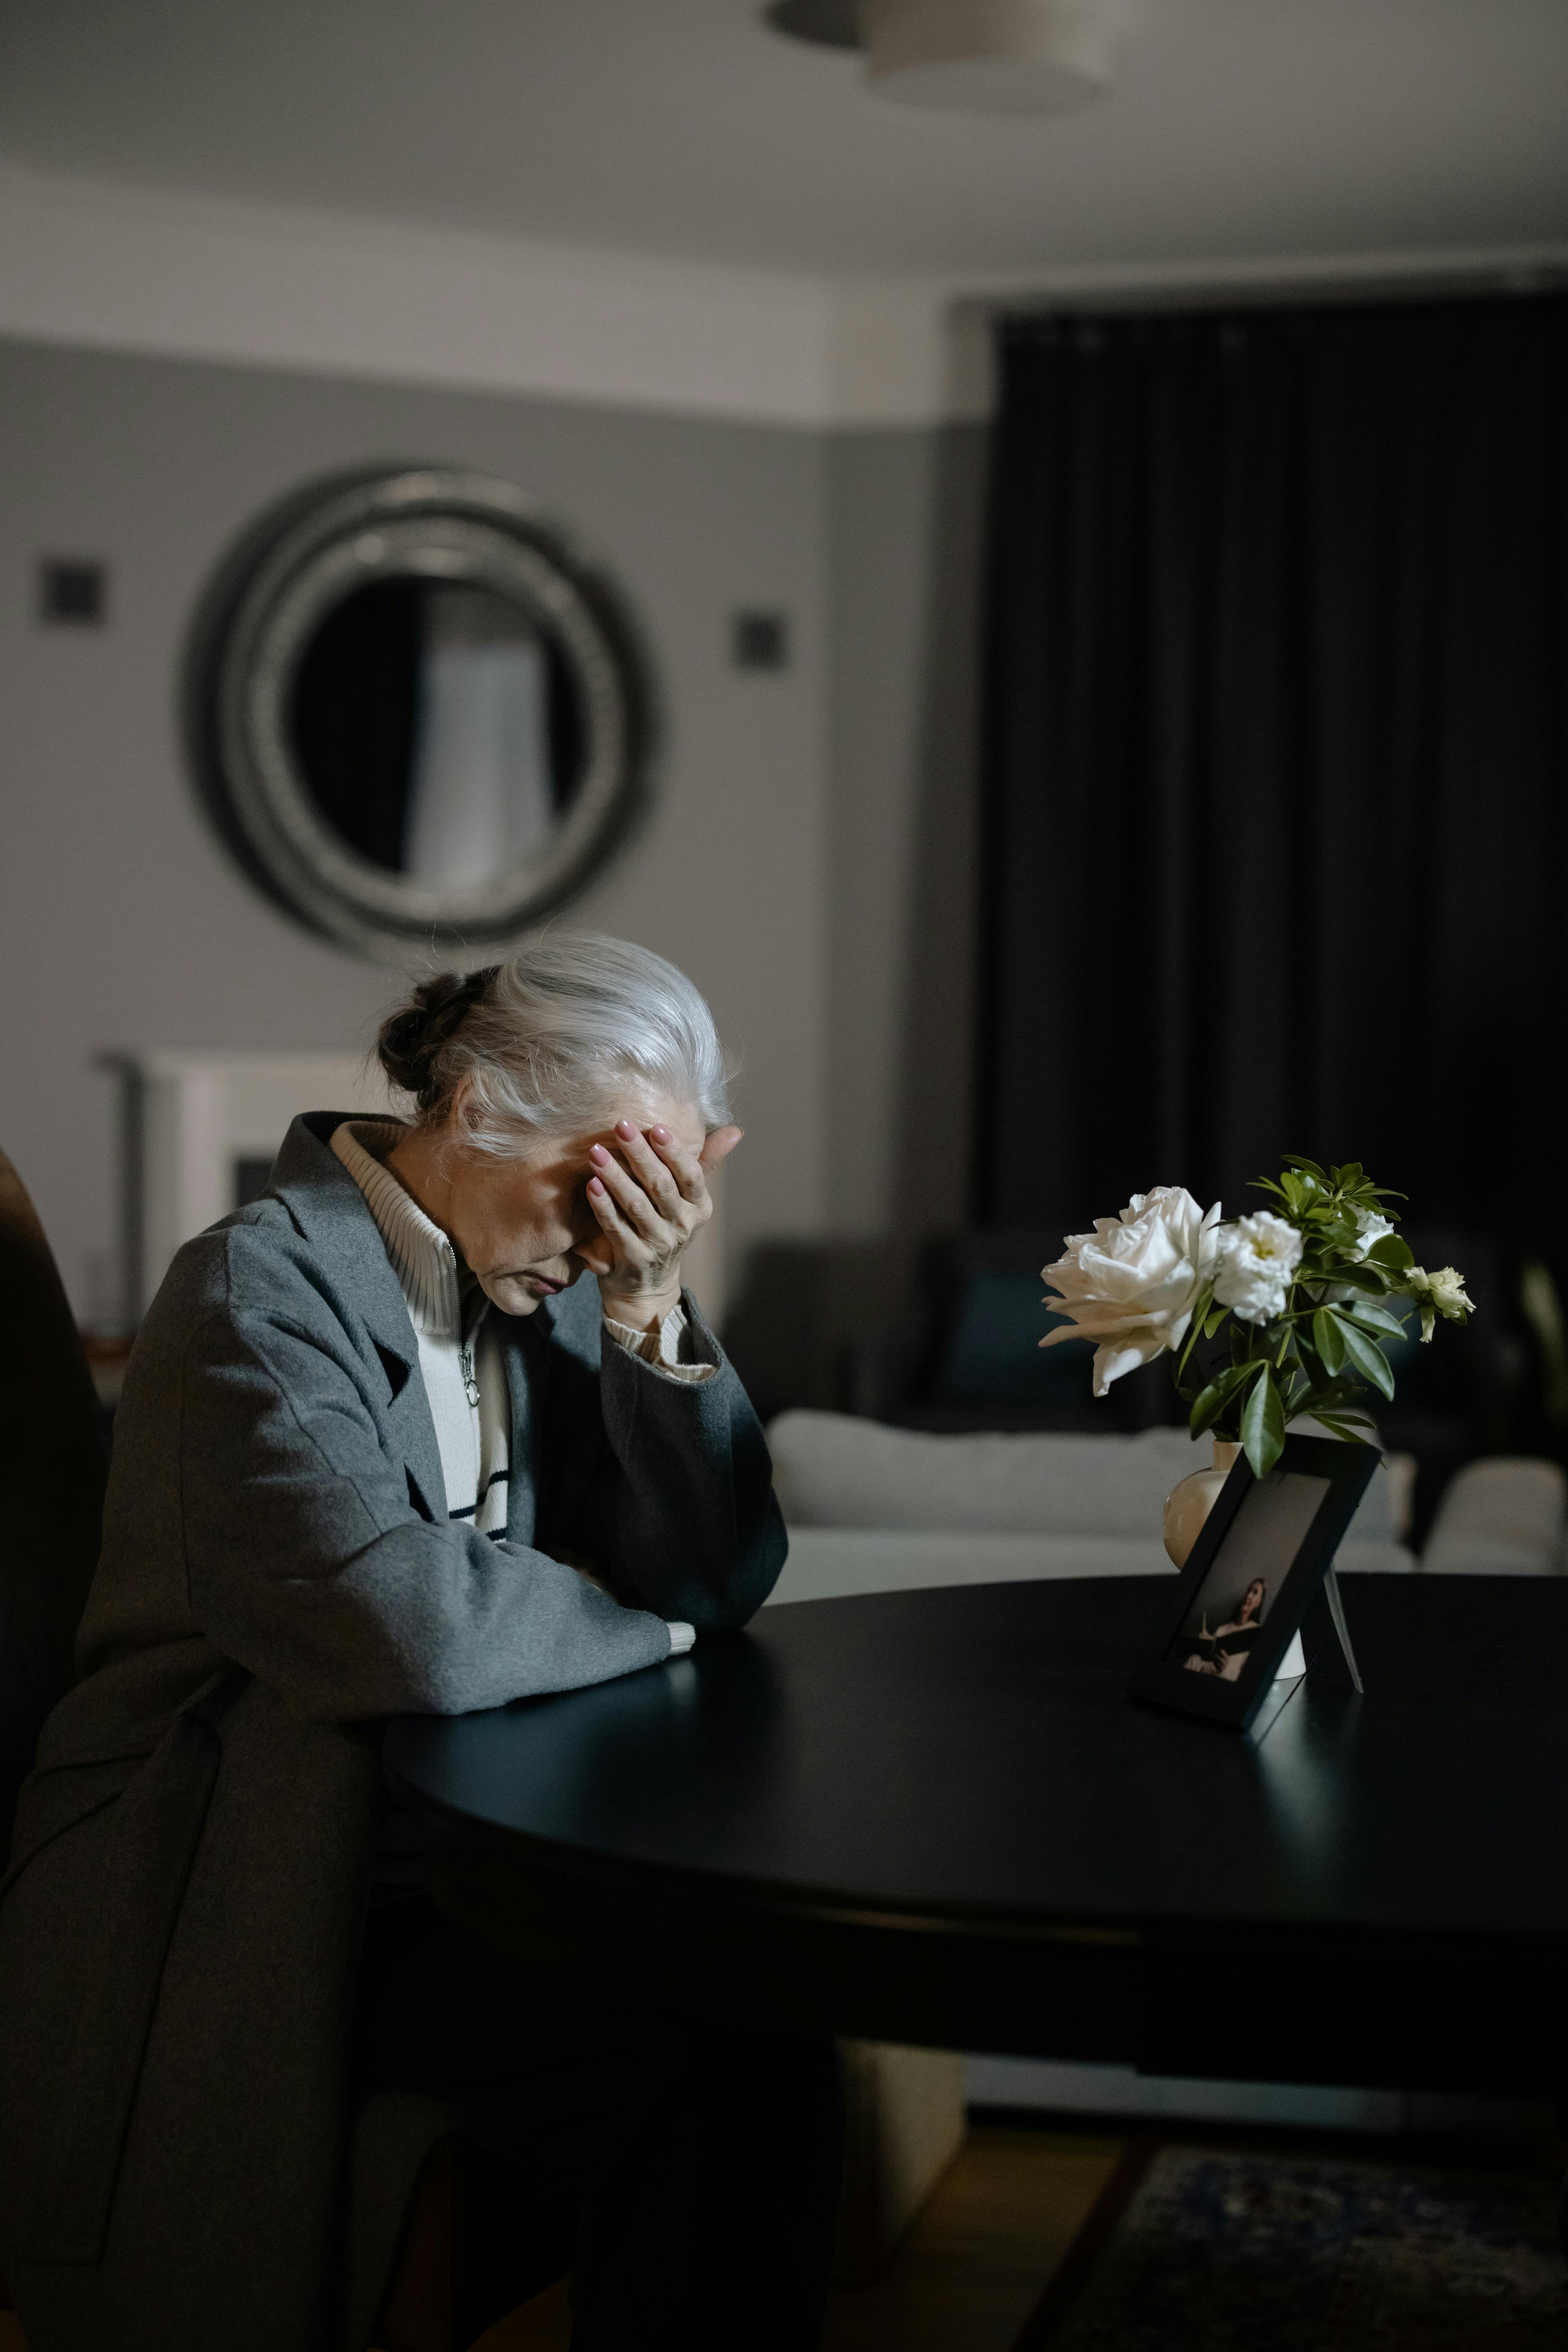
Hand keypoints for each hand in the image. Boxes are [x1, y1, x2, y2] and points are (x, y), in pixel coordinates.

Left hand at [577, 1119, 742, 1332]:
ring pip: (637, 1205)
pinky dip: (603, 1206)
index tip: (657, 1127)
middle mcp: (682, 1226)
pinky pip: (616, 1228)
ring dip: (616, 1176)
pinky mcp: (633, 1259)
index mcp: (699, 1208)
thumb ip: (705, 1163)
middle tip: (620, 1126)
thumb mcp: (689, 1201)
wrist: (648, 1288)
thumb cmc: (666, 1230)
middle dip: (640, 1154)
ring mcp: (658, 1244)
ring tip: (596, 1152)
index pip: (691, 1175)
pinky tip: (591, 1185)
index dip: (675, 1151)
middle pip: (661, 1186)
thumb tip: (734, 1131)